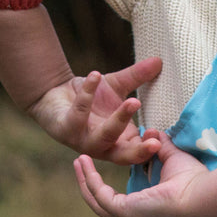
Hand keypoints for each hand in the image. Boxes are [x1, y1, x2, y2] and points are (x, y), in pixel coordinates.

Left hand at [28, 57, 163, 164]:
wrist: (54, 95)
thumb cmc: (91, 98)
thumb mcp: (117, 86)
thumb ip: (138, 76)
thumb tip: (159, 60)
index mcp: (121, 141)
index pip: (140, 151)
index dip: (150, 146)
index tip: (162, 134)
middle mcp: (104, 146)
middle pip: (124, 157)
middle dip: (140, 151)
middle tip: (155, 143)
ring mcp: (84, 140)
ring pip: (104, 137)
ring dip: (119, 121)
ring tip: (134, 101)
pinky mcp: (65, 129)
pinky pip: (79, 113)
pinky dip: (88, 93)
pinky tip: (96, 74)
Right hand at [74, 132, 216, 216]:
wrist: (201, 193)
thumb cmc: (194, 180)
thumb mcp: (172, 157)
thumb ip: (160, 146)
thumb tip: (151, 131)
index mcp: (145, 205)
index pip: (118, 196)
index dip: (105, 181)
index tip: (96, 162)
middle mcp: (134, 214)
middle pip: (101, 201)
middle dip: (88, 181)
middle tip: (79, 161)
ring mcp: (127, 215)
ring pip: (96, 200)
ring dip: (84, 180)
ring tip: (77, 160)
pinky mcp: (124, 211)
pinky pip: (99, 195)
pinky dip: (90, 180)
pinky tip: (85, 163)